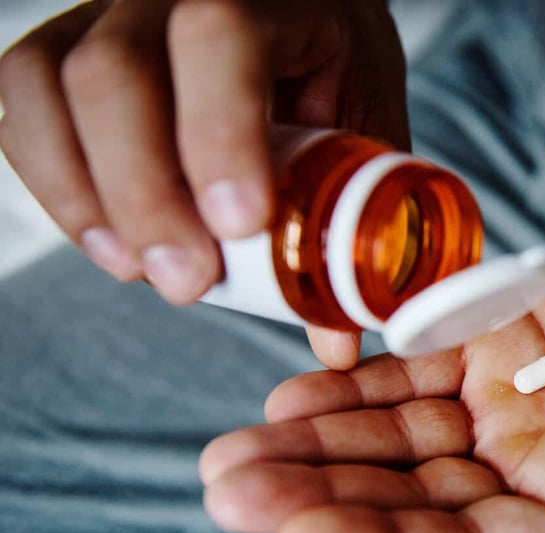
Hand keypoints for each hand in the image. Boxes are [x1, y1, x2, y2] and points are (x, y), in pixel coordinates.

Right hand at [0, 0, 406, 311]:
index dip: (219, 133)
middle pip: (116, 73)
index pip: (221, 37)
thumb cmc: (334, 68)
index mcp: (268, 1)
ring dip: (85, 198)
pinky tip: (107, 242)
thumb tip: (338, 341)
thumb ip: (358, 218)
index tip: (240, 226)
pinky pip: (23, 106)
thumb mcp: (366, 128)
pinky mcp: (62, 47)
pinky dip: (54, 184)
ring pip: (50, 86)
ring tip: (141, 272)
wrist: (299, 13)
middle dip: (145, 194)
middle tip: (187, 283)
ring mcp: (107, 14)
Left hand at [199, 210, 544, 532]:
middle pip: (411, 498)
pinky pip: (412, 370)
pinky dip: (355, 383)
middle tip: (232, 490)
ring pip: (396, 439)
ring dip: (318, 445)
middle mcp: (535, 474)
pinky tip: (293, 395)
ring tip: (236, 451)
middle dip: (321, 497)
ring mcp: (509, 410)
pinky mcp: (497, 345)